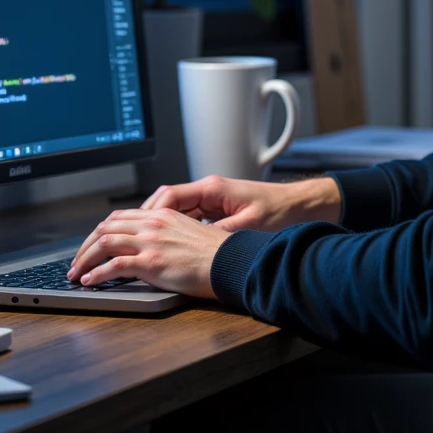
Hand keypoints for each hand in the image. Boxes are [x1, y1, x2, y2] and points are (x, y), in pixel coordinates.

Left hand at [67, 208, 225, 297]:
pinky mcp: (151, 262)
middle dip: (85, 245)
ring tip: (76, 273)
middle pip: (106, 228)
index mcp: (161, 215)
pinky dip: (97, 274)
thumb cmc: (215, 254)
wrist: (231, 262)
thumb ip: (166, 235)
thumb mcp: (188, 234)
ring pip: (104, 243)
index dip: (100, 232)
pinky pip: (114, 265)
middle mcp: (153, 224)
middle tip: (76, 261)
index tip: (91, 245)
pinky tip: (90, 281)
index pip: (119, 217)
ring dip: (85, 259)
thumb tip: (148, 248)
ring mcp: (151, 242)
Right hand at [139, 173, 341, 233]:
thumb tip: (197, 243)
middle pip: (167, 202)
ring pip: (176, 210)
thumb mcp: (251, 225)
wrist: (302, 206)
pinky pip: (188, 217)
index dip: (151, 212)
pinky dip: (175, 229)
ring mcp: (213, 200)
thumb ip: (222, 232)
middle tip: (130, 237)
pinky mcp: (219, 210)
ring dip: (160, 225)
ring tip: (143, 243)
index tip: (138, 227)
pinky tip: (169, 244)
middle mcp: (210, 190)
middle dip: (147, 219)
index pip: (171, 195)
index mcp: (213, 188)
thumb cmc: (282, 211)